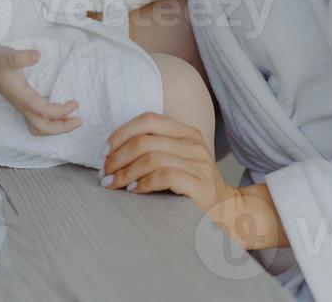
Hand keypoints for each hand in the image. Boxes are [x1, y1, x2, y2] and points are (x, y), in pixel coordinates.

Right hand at [0, 45, 81, 135]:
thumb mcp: (9, 55)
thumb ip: (22, 57)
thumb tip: (37, 55)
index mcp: (22, 97)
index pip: (44, 112)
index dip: (61, 112)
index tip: (75, 104)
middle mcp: (22, 106)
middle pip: (42, 127)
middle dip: (61, 128)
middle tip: (79, 120)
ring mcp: (21, 107)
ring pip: (38, 128)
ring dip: (55, 128)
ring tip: (70, 121)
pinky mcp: (22, 104)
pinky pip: (35, 122)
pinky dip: (48, 124)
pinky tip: (57, 117)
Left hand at [102, 112, 285, 250]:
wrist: (228, 212)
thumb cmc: (192, 188)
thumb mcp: (175, 161)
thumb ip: (152, 151)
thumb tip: (110, 154)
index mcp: (186, 132)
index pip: (148, 120)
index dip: (121, 133)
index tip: (104, 151)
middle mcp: (194, 143)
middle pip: (145, 140)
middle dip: (118, 156)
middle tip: (104, 173)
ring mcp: (199, 163)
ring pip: (151, 158)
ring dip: (125, 172)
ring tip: (112, 184)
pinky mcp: (200, 184)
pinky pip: (165, 176)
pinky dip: (144, 183)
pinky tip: (133, 192)